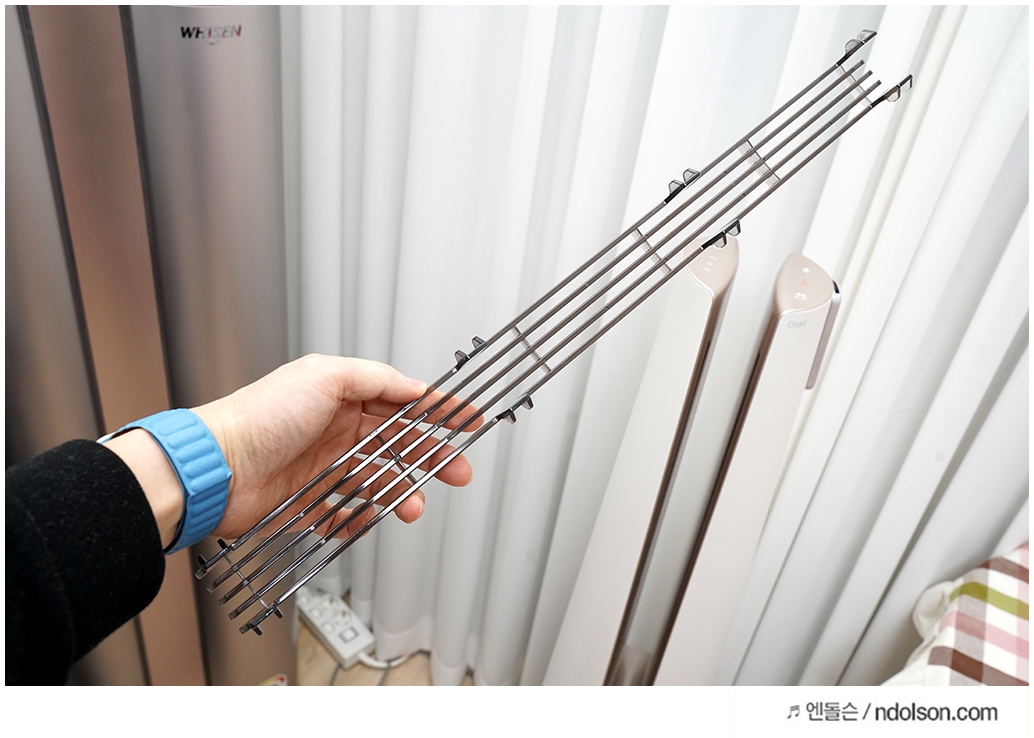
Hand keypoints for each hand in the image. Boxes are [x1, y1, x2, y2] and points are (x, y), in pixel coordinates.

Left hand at [192, 354, 481, 539]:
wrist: (215, 468)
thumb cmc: (258, 417)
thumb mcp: (323, 376)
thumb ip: (375, 379)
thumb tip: (414, 387)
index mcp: (342, 397)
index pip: (402, 401)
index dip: (438, 411)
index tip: (467, 419)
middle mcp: (335, 430)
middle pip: (398, 445)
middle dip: (432, 458)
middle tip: (457, 471)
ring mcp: (323, 466)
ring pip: (378, 481)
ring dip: (401, 493)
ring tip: (412, 506)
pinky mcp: (308, 500)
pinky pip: (345, 513)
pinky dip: (359, 518)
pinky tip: (366, 518)